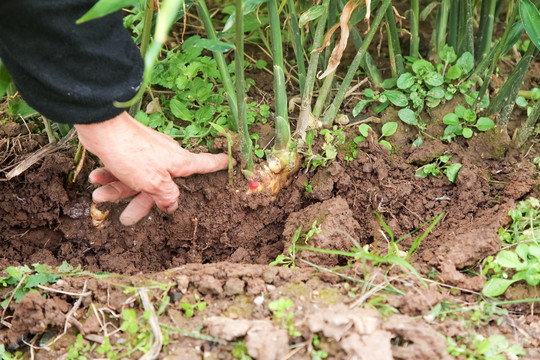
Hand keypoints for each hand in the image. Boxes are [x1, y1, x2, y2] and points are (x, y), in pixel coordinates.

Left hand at [75, 111, 228, 225]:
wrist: (102, 127)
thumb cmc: (132, 153)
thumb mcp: (154, 182)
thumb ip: (166, 195)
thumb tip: (173, 205)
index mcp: (179, 163)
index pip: (207, 164)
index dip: (221, 164)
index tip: (232, 161)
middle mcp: (166, 158)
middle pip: (161, 185)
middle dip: (141, 202)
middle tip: (127, 219)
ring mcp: (147, 154)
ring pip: (137, 179)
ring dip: (117, 190)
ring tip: (99, 198)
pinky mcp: (129, 150)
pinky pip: (124, 169)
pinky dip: (110, 176)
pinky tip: (96, 180)